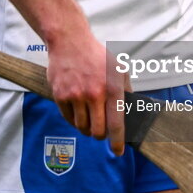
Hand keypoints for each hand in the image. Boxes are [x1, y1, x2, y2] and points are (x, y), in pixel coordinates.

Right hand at [46, 28, 127, 155]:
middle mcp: (94, 93)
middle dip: (100, 134)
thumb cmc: (97, 56)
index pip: (116, 123)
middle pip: (97, 131)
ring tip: (89, 115)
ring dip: (86, 127)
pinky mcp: (60, 96)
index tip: (118, 152)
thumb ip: (125, 92)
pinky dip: (74, 119)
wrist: (69, 41)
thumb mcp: (118, 69)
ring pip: (82, 127)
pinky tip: (78, 108)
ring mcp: (76, 95)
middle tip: (101, 129)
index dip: (117, 141)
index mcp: (112, 88)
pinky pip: (69, 119)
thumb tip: (131, 114)